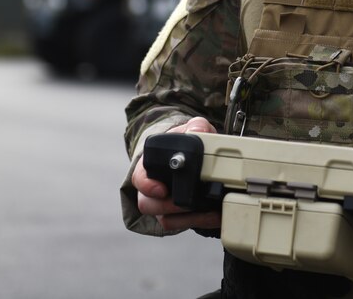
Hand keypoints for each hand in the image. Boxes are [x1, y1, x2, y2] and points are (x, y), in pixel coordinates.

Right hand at [132, 116, 220, 231]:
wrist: (191, 155)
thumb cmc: (185, 142)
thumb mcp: (192, 129)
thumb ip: (196, 126)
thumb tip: (198, 131)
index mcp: (149, 165)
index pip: (139, 178)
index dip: (147, 186)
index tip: (160, 190)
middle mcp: (151, 188)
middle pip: (147, 204)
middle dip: (167, 206)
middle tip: (187, 203)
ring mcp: (162, 205)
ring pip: (165, 220)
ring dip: (186, 218)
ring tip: (207, 210)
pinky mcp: (177, 216)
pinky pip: (182, 225)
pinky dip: (199, 222)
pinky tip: (213, 215)